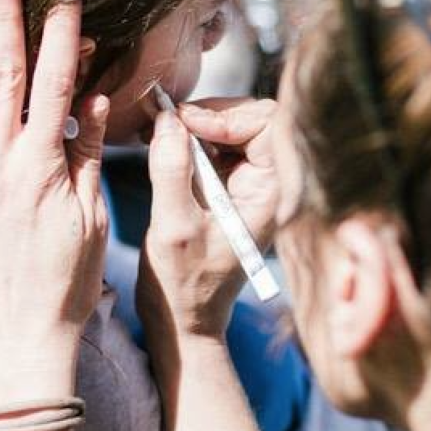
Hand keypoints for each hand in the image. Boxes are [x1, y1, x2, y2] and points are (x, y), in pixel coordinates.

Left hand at [0, 0, 108, 407]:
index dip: (60, 36)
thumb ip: (89, 152)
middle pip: (2, 75)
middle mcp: (0, 161)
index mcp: (44, 165)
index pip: (55, 85)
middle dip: (3, 17)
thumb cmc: (64, 280)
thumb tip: (96, 97)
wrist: (17, 336)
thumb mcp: (90, 217)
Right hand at [137, 98, 278, 342]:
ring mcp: (248, 183)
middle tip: (168, 120)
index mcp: (271, 193)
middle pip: (252, 118)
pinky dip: (190, 137)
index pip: (267, 125)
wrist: (183, 317)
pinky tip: (162, 143)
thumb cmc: (183, 282)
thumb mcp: (174, 226)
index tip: (184, 124)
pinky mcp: (228, 185)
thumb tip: (169, 118)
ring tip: (160, 130)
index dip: (226, 115)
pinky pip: (216, 144)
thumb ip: (173, 169)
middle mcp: (267, 183)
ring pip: (232, 127)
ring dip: (196, 123)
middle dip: (210, 113)